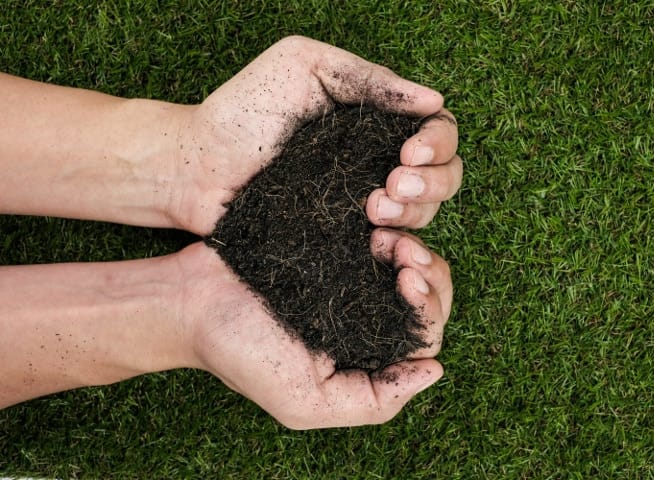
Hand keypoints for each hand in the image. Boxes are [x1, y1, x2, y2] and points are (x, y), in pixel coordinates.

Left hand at [169, 36, 461, 234]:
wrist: (198, 168)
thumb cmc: (244, 110)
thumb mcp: (305, 67)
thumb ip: (368, 79)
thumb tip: (434, 101)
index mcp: (374, 120)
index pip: (436, 131)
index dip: (438, 143)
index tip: (410, 153)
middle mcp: (376, 161)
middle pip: (444, 175)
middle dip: (433, 182)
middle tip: (392, 186)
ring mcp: (363, 202)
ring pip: (425, 212)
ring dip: (415, 212)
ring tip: (373, 208)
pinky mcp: (345, 237)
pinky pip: (391, 245)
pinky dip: (397, 243)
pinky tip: (375, 236)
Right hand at [177, 231, 450, 428]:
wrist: (194, 297)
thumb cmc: (242, 351)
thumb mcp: (304, 401)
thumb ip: (372, 400)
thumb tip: (434, 371)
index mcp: (367, 359)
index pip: (424, 340)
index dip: (429, 310)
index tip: (407, 283)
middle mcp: (368, 321)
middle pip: (430, 301)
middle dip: (430, 276)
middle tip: (406, 256)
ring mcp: (354, 283)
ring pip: (414, 266)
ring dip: (414, 249)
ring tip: (388, 239)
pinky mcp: (338, 250)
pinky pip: (382, 238)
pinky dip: (391, 229)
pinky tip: (375, 224)